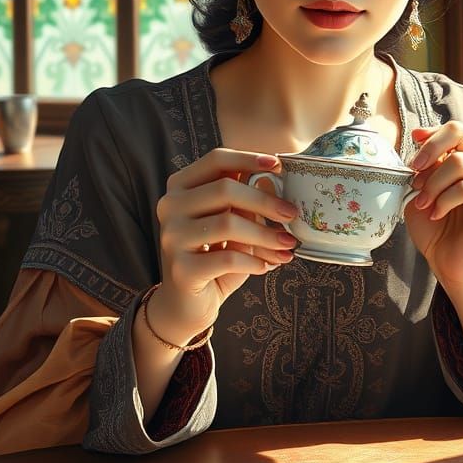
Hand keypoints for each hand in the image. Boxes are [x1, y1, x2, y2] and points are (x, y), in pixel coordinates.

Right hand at [153, 148, 297, 343]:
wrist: (187, 304)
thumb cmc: (214, 256)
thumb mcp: (233, 222)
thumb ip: (246, 200)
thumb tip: (274, 179)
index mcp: (181, 186)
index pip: (216, 159)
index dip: (248, 158)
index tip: (278, 164)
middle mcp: (170, 206)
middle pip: (224, 189)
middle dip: (265, 201)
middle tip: (292, 214)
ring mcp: (171, 237)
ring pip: (227, 223)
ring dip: (265, 235)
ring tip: (288, 245)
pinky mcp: (180, 269)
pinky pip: (227, 258)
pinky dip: (253, 260)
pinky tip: (266, 265)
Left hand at [403, 122, 462, 290]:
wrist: (448, 260)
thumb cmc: (434, 225)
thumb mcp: (422, 189)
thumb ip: (425, 164)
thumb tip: (417, 137)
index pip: (455, 129)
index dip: (431, 134)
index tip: (413, 147)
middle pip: (461, 134)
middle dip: (430, 152)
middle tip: (414, 176)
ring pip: (461, 163)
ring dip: (434, 183)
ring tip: (423, 203)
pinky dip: (445, 201)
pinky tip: (436, 214)